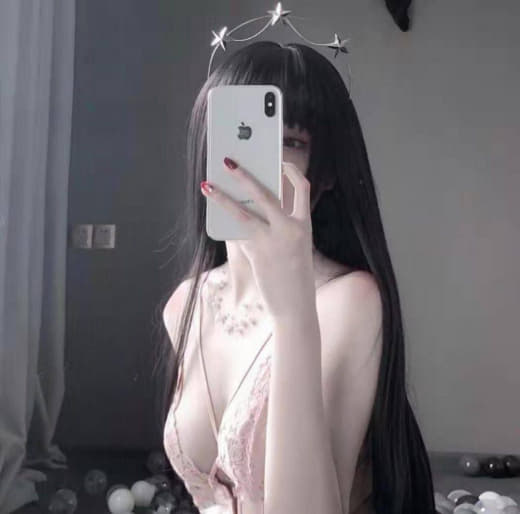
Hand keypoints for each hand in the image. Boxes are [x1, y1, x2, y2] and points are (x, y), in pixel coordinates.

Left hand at [200, 157, 315, 317]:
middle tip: (228, 162)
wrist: (296, 306)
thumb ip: (278, 224)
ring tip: (207, 186)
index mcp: (304, 224)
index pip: (301, 187)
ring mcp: (272, 241)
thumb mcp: (294, 245)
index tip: (278, 161)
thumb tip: (249, 203)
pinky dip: (226, 225)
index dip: (290, 170)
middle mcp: (290, 228)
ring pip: (242, 211)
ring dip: (221, 197)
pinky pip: (237, 233)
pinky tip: (215, 217)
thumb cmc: (294, 275)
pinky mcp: (256, 253)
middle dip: (244, 175)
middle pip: (265, 192)